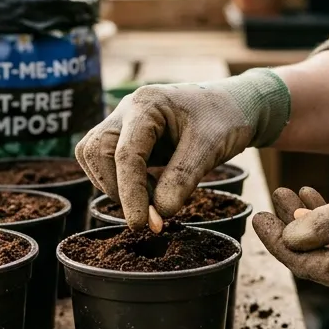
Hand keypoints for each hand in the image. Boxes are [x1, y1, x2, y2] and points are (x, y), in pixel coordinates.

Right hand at [75, 69, 289, 227]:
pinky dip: (121, 182)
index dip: (130, 193)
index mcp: (147, 104)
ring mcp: (124, 122)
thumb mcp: (211, 148)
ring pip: (94, 157)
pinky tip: (150, 189)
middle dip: (117, 188)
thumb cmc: (225, 119)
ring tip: (152, 199)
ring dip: (116, 186)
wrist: (233, 106)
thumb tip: (159, 212)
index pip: (125, 154)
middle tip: (149, 213)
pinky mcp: (126, 137)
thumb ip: (183, 179)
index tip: (140, 224)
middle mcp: (127, 110)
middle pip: (97, 152)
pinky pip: (107, 161)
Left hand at [252, 159, 328, 293]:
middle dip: (289, 230)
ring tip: (286, 192)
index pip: (306, 265)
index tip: (258, 218)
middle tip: (268, 202)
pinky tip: (311, 198)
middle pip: (315, 258)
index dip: (278, 243)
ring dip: (307, 222)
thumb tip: (289, 239)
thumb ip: (324, 223)